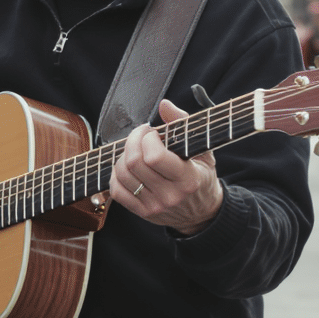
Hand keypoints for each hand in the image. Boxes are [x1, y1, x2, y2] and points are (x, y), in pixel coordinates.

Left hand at [111, 99, 223, 235]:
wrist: (203, 212)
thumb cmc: (202, 176)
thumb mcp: (203, 149)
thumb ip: (184, 124)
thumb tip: (164, 104)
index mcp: (188, 179)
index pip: (155, 157)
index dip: (147, 139)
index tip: (153, 132)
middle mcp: (170, 195)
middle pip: (134, 163)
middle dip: (133, 141)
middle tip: (140, 135)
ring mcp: (155, 206)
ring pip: (122, 175)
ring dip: (123, 156)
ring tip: (135, 150)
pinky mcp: (142, 213)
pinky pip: (116, 191)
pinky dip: (116, 175)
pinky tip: (126, 167)